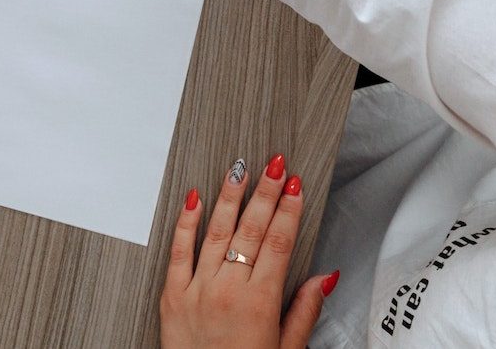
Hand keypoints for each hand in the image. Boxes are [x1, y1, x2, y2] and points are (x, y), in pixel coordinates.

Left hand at [160, 154, 335, 348]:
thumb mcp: (287, 348)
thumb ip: (304, 310)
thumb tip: (324, 277)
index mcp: (259, 302)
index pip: (279, 243)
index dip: (289, 210)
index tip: (296, 186)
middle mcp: (227, 290)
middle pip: (251, 230)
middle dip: (265, 193)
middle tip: (275, 165)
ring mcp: (197, 290)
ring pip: (214, 232)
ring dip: (229, 197)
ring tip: (238, 169)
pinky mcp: (171, 295)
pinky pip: (178, 251)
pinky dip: (186, 222)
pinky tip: (193, 198)